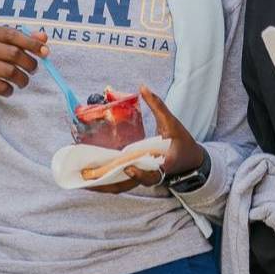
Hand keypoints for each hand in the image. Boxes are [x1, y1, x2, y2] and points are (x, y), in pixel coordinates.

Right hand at [0, 26, 44, 117]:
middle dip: (30, 63)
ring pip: (10, 72)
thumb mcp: (2, 46)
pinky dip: (10, 90)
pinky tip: (9, 88)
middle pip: (14, 54)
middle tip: (34, 69)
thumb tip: (44, 37)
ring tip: (23, 81)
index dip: (32, 43)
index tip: (46, 51)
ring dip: (23, 79)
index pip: (13, 35)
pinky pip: (1, 87)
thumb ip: (23, 40)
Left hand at [89, 86, 204, 194]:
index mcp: (163, 163)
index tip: (128, 166)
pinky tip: (93, 177)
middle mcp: (152, 174)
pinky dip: (108, 181)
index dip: (140, 173)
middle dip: (107, 184)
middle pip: (128, 184)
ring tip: (84, 181)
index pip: (151, 173)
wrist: (191, 161)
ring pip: (122, 186)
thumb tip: (143, 87)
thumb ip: (158, 106)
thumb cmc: (182, 142)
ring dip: (103, 185)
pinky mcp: (139, 177)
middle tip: (87, 179)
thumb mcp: (172, 123)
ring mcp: (144, 178)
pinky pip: (122, 183)